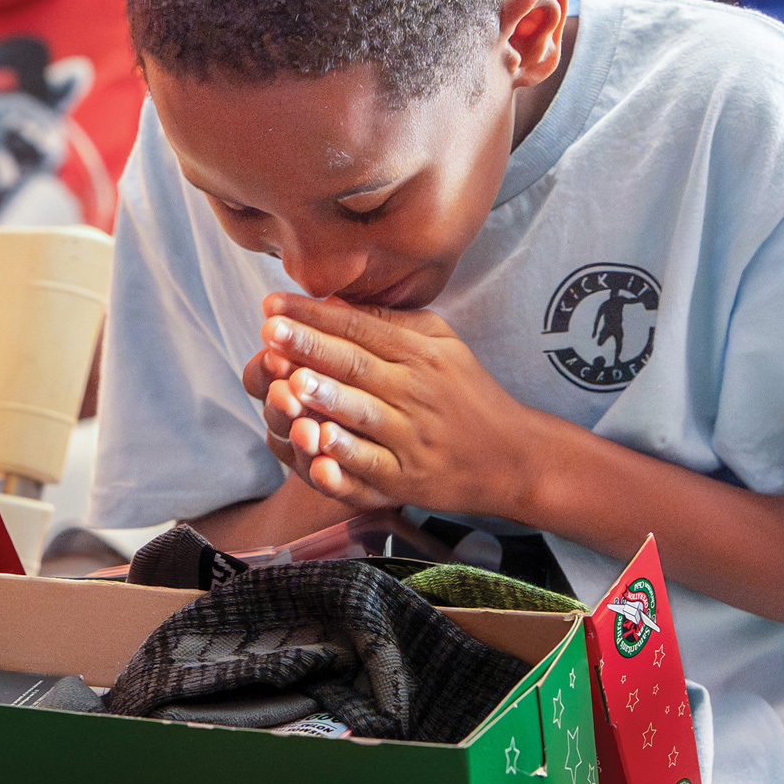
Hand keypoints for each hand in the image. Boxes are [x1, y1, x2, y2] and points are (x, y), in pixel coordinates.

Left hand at [242, 292, 550, 517]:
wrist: (513, 458)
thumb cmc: (468, 395)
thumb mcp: (442, 345)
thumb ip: (391, 321)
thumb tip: (335, 303)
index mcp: (419, 354)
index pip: (360, 328)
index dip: (314, 316)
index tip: (273, 306)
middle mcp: (415, 393)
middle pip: (356, 365)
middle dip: (310, 348)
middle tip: (270, 333)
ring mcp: (411, 439)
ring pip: (363, 415)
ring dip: (325, 399)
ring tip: (291, 382)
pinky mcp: (408, 481)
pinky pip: (372, 469)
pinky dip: (345, 460)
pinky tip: (319, 449)